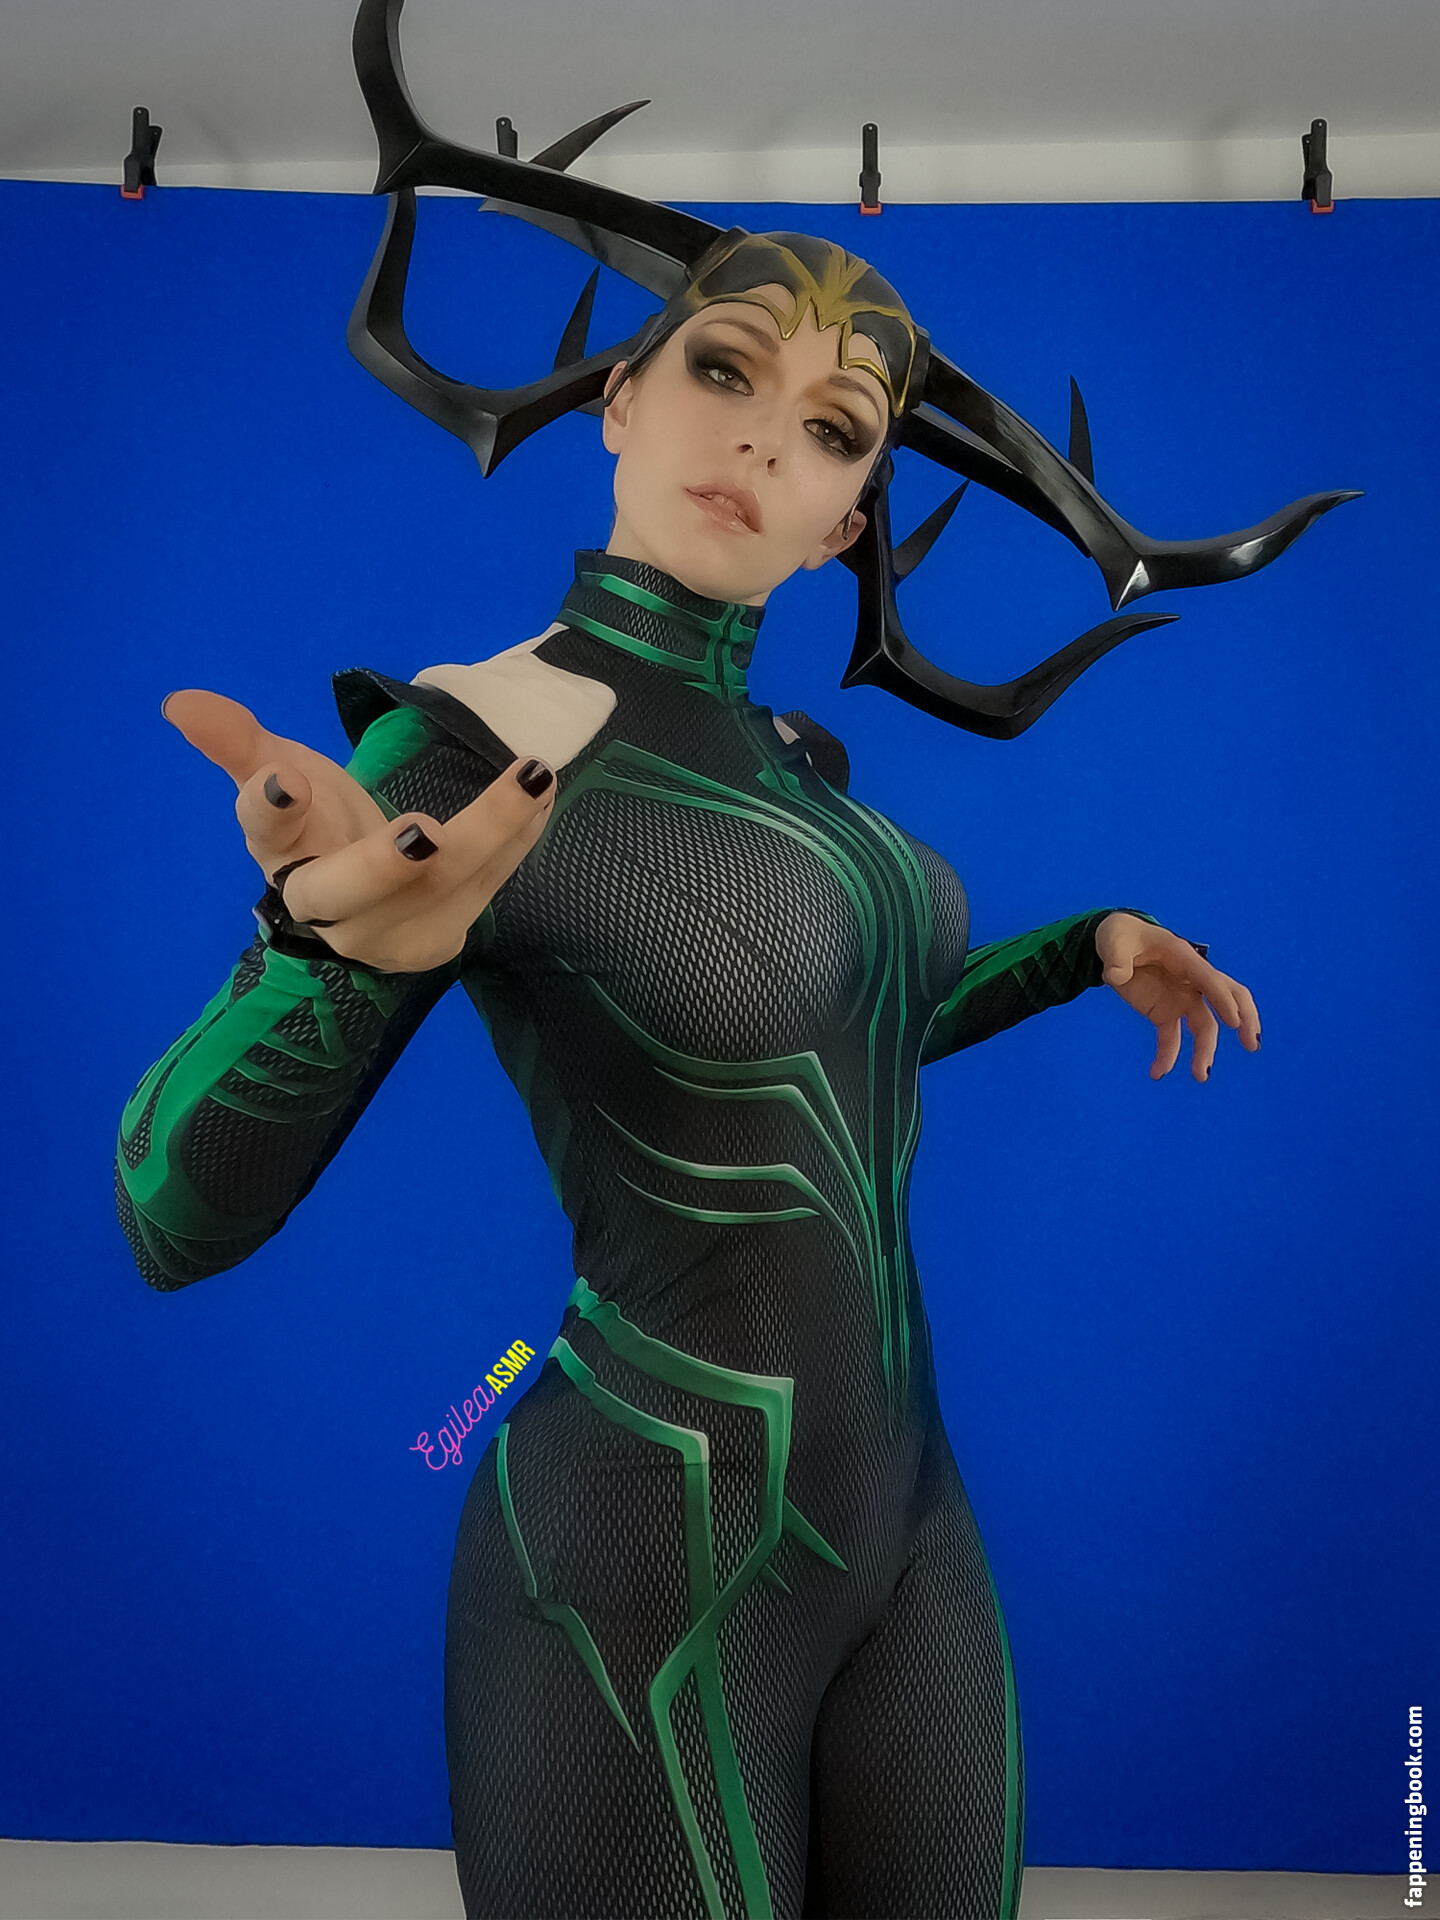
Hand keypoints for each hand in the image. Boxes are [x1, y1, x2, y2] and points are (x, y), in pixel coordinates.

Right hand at [163, 689, 555, 972]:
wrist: (357, 917)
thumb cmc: (317, 838)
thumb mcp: (277, 783)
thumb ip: (238, 745)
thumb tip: (180, 703)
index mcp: (284, 861)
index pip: (268, 837)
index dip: (272, 809)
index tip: (284, 782)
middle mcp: (333, 911)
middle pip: (354, 889)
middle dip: (387, 863)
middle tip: (424, 833)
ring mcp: (392, 933)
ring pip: (441, 885)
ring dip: (492, 829)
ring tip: (533, 773)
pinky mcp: (445, 936)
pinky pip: (488, 884)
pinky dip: (519, 835)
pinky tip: (543, 791)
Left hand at [1094, 911, 1260, 1082]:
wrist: (1113, 944)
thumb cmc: (1120, 936)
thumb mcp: (1114, 941)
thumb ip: (1117, 959)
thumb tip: (1116, 976)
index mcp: (1183, 958)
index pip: (1209, 979)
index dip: (1222, 999)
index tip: (1233, 1022)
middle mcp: (1190, 980)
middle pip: (1227, 998)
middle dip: (1244, 1019)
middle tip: (1251, 1045)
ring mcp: (1180, 998)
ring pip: (1204, 1025)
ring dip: (1205, 1050)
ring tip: (1200, 1076)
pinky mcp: (1165, 1013)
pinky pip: (1171, 1039)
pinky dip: (1167, 1056)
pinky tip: (1157, 1073)